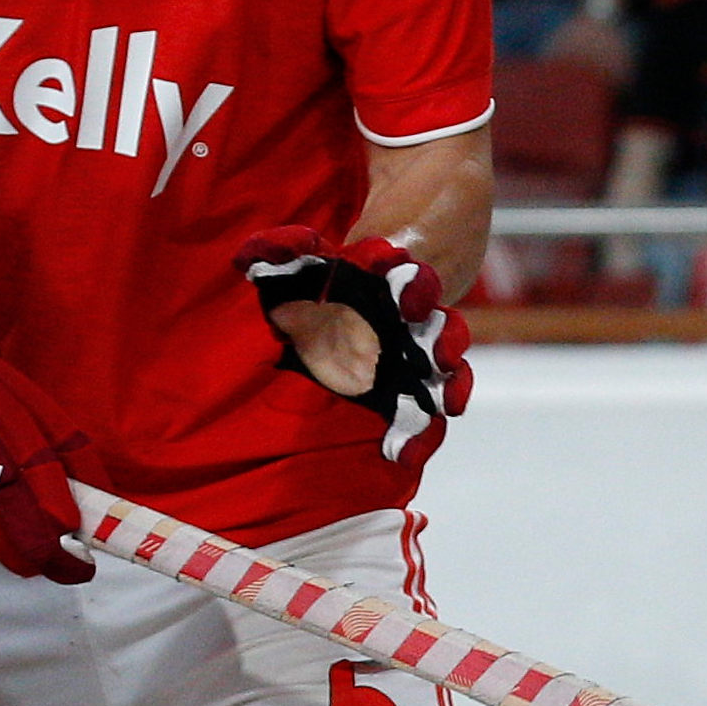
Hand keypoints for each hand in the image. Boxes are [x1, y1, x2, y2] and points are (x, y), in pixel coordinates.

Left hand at [240, 229, 472, 461]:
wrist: (326, 322)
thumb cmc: (317, 289)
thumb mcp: (297, 268)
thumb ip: (283, 253)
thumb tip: (256, 251)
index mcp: (387, 289)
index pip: (409, 280)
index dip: (412, 282)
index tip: (406, 287)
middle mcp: (409, 326)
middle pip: (440, 328)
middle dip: (443, 337)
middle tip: (439, 352)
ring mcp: (412, 364)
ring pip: (444, 374)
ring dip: (450, 386)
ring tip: (448, 405)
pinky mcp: (404, 399)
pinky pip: (421, 419)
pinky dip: (418, 437)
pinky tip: (405, 454)